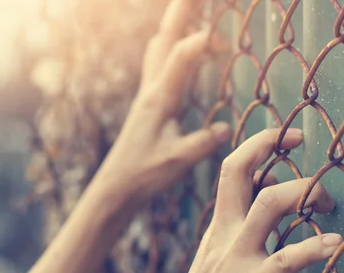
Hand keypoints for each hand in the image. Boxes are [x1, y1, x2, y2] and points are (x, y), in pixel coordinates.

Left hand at [95, 0, 230, 204]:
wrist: (116, 185)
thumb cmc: (144, 175)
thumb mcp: (177, 162)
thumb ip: (202, 144)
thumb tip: (226, 127)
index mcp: (160, 99)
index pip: (181, 56)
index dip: (203, 42)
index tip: (227, 42)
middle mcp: (152, 89)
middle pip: (166, 38)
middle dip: (183, 12)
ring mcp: (148, 93)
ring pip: (159, 46)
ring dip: (175, 25)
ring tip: (191, 9)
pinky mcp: (149, 102)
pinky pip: (159, 61)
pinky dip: (171, 44)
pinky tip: (179, 47)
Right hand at [134, 128, 339, 272]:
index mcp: (218, 231)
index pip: (232, 173)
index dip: (257, 146)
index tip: (285, 137)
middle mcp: (225, 235)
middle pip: (238, 171)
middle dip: (267, 143)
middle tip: (299, 137)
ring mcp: (236, 258)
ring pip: (269, 204)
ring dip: (304, 192)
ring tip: (327, 204)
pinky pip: (286, 259)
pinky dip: (314, 248)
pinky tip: (334, 244)